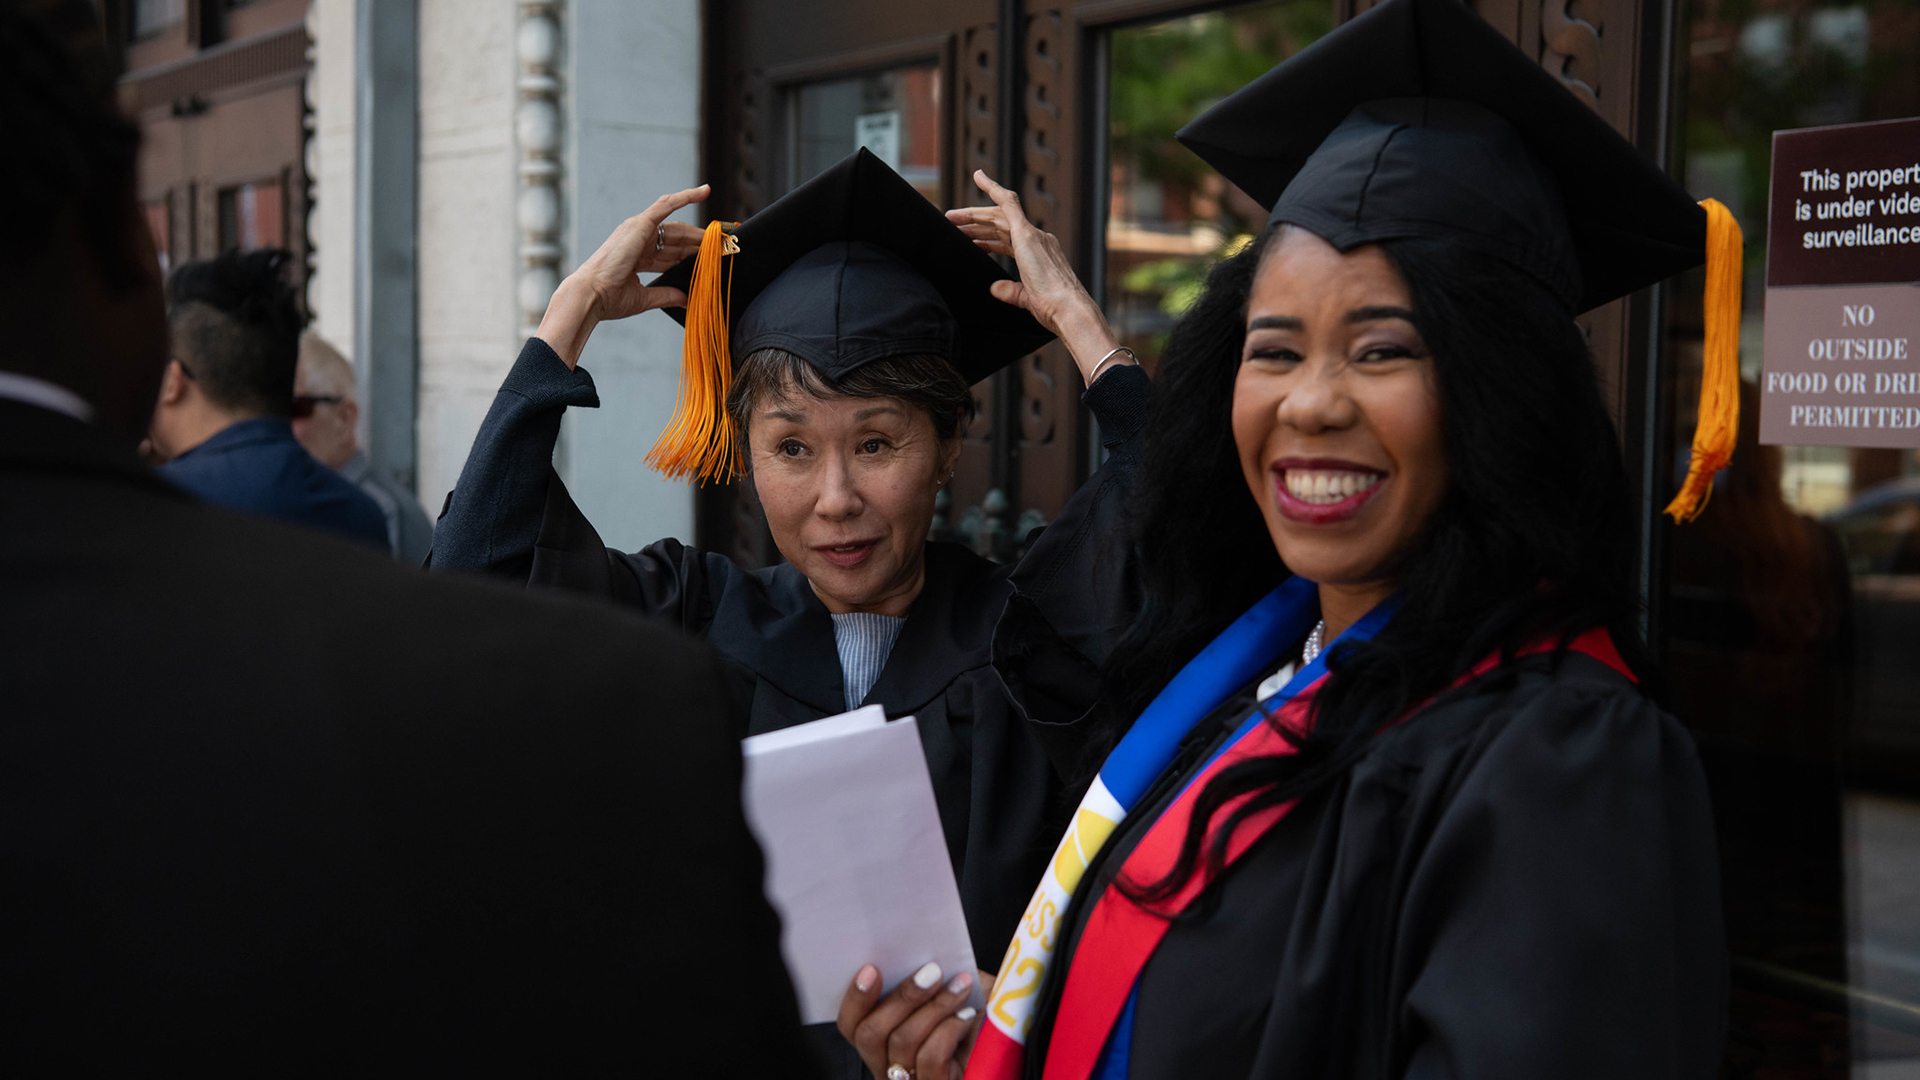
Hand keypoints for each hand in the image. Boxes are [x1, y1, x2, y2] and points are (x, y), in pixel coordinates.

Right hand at [536, 184, 710, 367]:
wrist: (592, 295)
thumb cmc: (610, 299)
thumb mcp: (644, 298)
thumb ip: (666, 295)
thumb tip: (685, 298)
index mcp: (637, 258)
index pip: (671, 254)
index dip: (692, 255)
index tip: (711, 257)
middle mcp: (638, 241)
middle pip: (677, 240)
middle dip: (700, 244)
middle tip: (725, 246)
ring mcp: (638, 230)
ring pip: (677, 227)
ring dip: (700, 231)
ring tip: (724, 233)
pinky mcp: (640, 224)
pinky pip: (667, 204)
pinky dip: (686, 196)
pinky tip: (704, 191)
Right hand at [837, 962, 988, 1079]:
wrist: (1011, 1037)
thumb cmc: (983, 1015)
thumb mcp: (951, 989)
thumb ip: (927, 976)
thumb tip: (914, 952)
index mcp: (885, 1041)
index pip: (851, 1026)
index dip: (855, 998)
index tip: (872, 968)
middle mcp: (889, 1066)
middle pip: (870, 1034)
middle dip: (901, 997)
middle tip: (932, 972)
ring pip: (902, 1042)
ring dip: (934, 1006)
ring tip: (960, 986)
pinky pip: (929, 1057)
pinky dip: (948, 1030)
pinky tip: (966, 1015)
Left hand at [946, 171, 1126, 385]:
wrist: (1068, 310)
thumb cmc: (1053, 310)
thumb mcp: (1026, 299)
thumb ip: (1010, 291)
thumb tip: (994, 288)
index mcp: (1039, 254)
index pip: (1007, 239)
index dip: (988, 234)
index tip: (971, 230)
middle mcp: (1038, 239)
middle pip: (999, 225)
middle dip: (974, 223)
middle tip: (951, 221)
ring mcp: (1034, 235)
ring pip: (998, 216)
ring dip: (973, 215)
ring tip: (950, 217)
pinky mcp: (1028, 235)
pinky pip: (1009, 204)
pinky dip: (994, 189)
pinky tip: (979, 179)